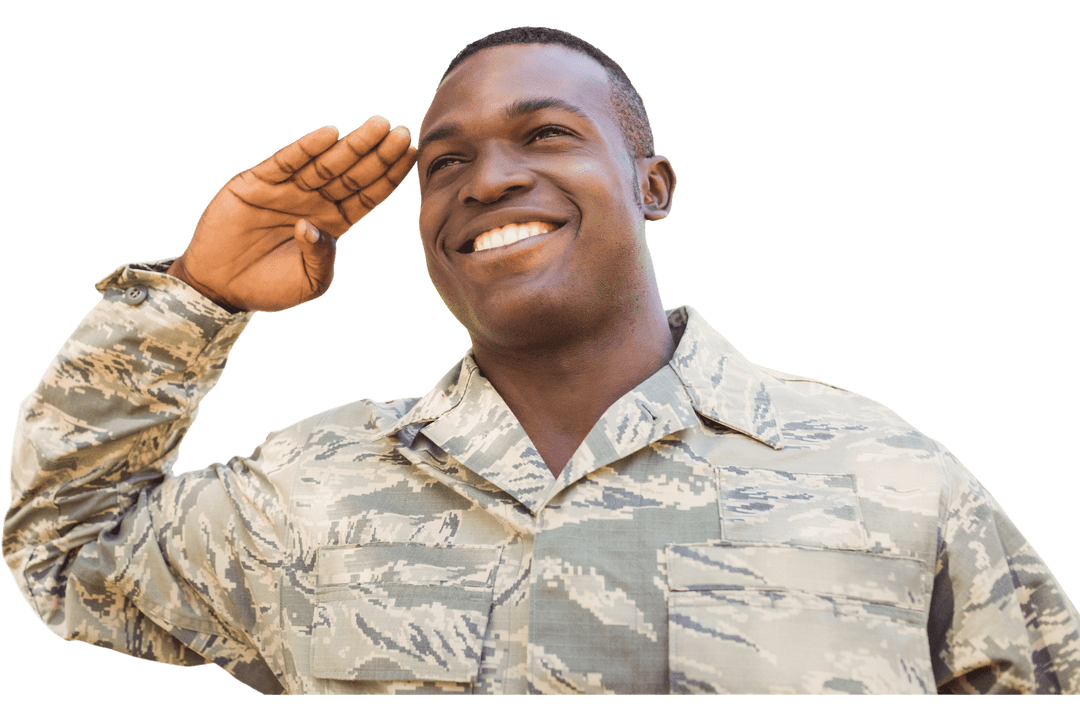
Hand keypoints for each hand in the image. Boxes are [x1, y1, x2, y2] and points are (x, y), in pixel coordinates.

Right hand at [167, 117, 415, 311]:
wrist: (221, 287)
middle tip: (400, 131)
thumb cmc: (270, 286)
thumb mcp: (309, 282)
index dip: (389, 175)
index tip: (412, 154)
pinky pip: (285, 162)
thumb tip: (313, 226)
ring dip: (351, 144)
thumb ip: (322, 257)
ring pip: (325, 163)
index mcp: (334, 223)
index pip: (368, 194)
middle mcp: (314, 201)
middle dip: (377, 153)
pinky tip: (329, 135)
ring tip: (377, 126)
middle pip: (353, 173)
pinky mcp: (256, 183)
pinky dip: (306, 148)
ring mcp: (287, 190)